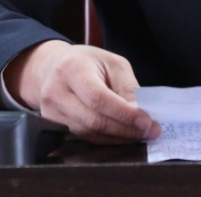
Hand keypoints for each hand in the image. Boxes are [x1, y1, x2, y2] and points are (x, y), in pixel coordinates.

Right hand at [2, 39, 159, 143]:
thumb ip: (127, 86)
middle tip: (150, 131)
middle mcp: (56, 91)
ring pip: (89, 133)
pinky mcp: (52, 124)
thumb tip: (141, 112)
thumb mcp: (112, 63)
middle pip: (93, 120)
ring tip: (140, 134)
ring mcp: (51, 111)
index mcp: (72, 68)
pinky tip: (122, 135)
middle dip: (125, 129)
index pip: (98, 98)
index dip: (123, 113)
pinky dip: (106, 139)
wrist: (50, 66)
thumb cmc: (86, 62)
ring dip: (118, 137)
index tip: (146, 121)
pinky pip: (84, 137)